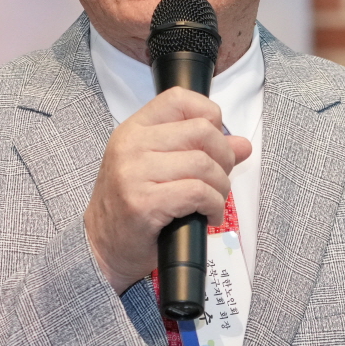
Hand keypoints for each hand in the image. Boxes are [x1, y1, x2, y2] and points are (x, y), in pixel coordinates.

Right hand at [85, 87, 252, 293]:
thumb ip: (200, 150)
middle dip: (224, 157)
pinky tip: (209, 216)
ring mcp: (134, 173)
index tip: (214, 142)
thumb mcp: (161, 169)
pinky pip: (198, 193)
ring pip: (204, 164)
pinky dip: (214, 206)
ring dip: (221, 187)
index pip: (180, 99)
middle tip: (219, 179)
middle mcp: (131, 145)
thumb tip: (242, 144)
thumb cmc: (132, 206)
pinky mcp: (143, 203)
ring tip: (213, 201)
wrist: (102, 246)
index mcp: (134, 129)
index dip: (209, 115)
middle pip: (202, 131)